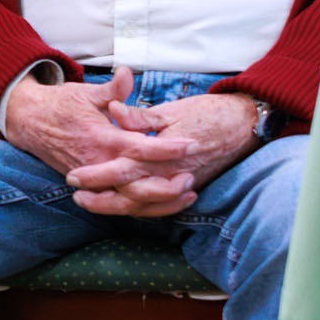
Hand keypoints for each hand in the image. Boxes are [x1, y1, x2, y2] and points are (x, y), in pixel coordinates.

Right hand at [5, 66, 199, 215]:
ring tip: (187, 193)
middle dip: (168, 186)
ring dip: (161, 202)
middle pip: (137, 186)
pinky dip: (144, 208)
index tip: (190, 145)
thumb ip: (113, 89)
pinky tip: (166, 203)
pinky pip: (120, 204)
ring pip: (130, 202)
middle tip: (192, 176)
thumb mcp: (87, 93)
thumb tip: (128, 73)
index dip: (166, 148)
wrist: (29, 121)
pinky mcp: (91, 187)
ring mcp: (93, 179)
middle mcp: (97, 163)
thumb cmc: (61, 104)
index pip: (139, 148)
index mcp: (100, 138)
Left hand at [63, 92, 259, 216]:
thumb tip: (113, 110)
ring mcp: (182, 183)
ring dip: (117, 207)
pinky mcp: (190, 186)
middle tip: (76, 195)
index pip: (123, 170)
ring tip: (92, 202)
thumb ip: (141, 117)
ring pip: (146, 205)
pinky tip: (126, 206)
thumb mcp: (171, 110)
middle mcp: (172, 175)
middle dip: (101, 199)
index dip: (97, 175)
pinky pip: (163, 205)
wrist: (245, 123)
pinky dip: (143, 209)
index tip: (74, 177)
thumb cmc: (207, 112)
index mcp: (163, 154)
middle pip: (131, 195)